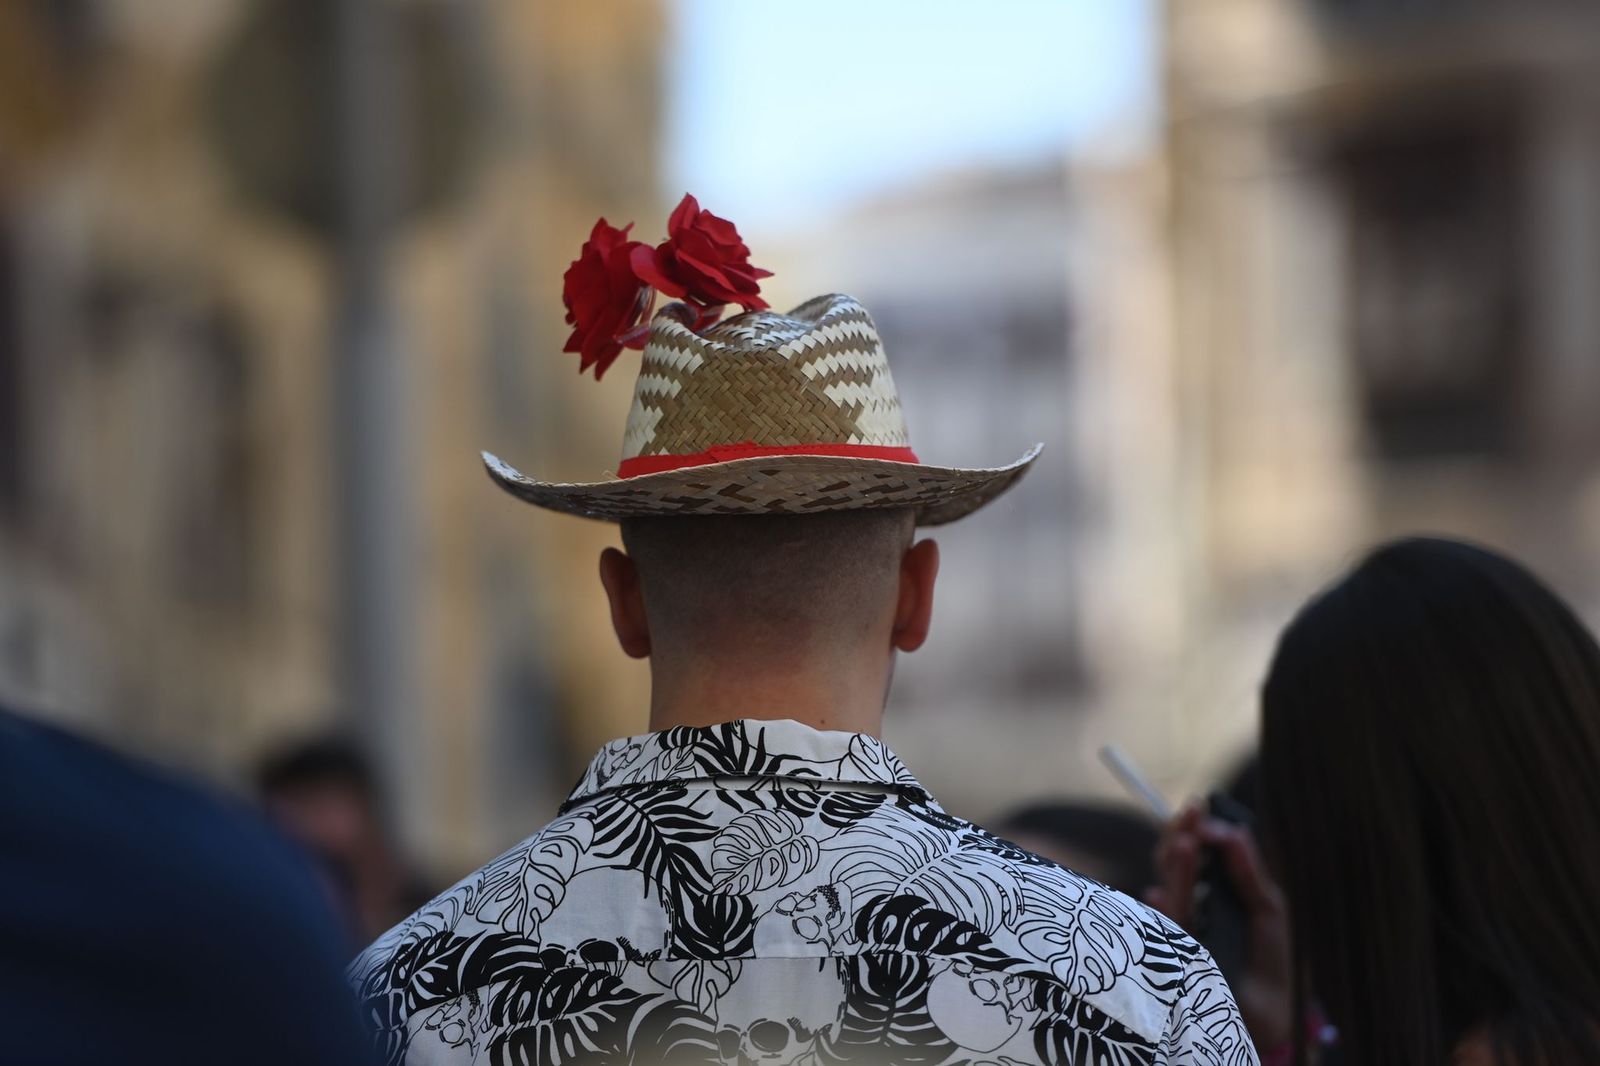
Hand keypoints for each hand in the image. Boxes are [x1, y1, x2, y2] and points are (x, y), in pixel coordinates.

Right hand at [1147, 802, 1294, 1050]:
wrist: (1275, 1014)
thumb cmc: (1272, 962)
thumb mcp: (1268, 908)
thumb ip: (1248, 871)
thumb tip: (1230, 829)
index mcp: (1210, 892)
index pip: (1193, 852)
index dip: (1192, 828)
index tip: (1198, 805)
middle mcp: (1190, 906)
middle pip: (1173, 864)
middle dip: (1179, 836)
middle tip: (1189, 813)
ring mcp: (1180, 931)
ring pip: (1168, 890)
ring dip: (1176, 866)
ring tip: (1188, 844)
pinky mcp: (1175, 957)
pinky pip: (1163, 929)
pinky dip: (1162, 911)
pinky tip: (1160, 895)